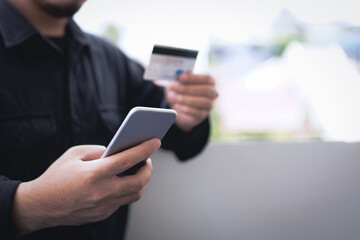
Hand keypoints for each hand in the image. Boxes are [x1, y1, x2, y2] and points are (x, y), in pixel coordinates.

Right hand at [12, 139, 159, 236]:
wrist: (40, 205)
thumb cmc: (56, 176)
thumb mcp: (74, 154)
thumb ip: (99, 150)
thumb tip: (118, 150)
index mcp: (94, 173)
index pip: (128, 159)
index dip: (145, 149)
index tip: (155, 141)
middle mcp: (102, 192)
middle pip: (139, 181)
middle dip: (148, 168)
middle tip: (147, 160)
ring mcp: (103, 206)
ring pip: (135, 194)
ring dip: (140, 181)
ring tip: (137, 170)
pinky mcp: (102, 215)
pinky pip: (122, 202)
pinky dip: (125, 190)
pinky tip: (120, 182)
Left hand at [166, 72, 217, 131]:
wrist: (181, 107)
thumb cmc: (182, 90)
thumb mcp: (180, 82)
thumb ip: (181, 78)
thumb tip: (180, 74)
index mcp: (210, 82)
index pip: (207, 78)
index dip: (194, 77)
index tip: (180, 77)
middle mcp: (213, 93)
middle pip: (205, 90)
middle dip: (188, 88)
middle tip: (173, 86)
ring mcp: (210, 105)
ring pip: (203, 102)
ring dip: (186, 99)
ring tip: (172, 97)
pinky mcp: (203, 115)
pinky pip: (198, 112)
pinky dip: (187, 109)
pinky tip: (177, 106)